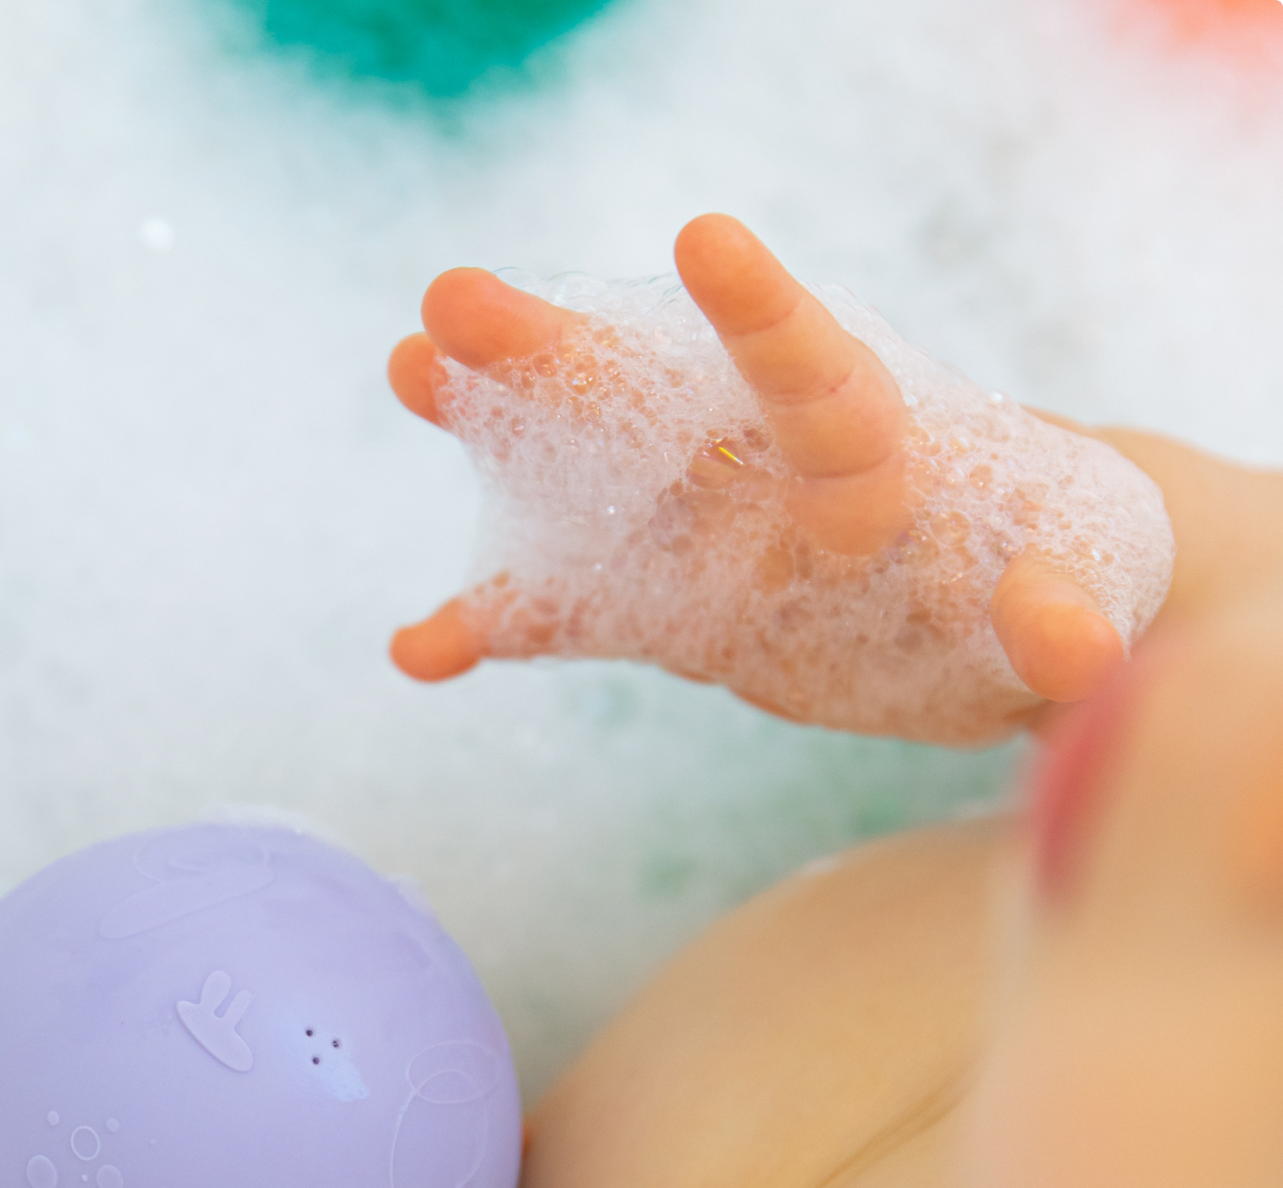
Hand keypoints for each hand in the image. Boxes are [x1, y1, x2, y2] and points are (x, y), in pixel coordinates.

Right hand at [388, 214, 1134, 727]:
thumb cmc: (1047, 569)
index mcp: (872, 443)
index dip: (762, 318)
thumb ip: (1063, 614)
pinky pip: (564, 614)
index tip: (703, 241)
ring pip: (579, 468)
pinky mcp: (662, 607)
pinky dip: (494, 629)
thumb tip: (1074, 648)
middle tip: (449, 301)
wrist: (992, 614)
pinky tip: (417, 650)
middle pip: (649, 393)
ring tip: (409, 368)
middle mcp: (761, 466)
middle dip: (556, 350)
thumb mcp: (1072, 590)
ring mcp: (697, 530)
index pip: (812, 374)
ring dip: (494, 425)